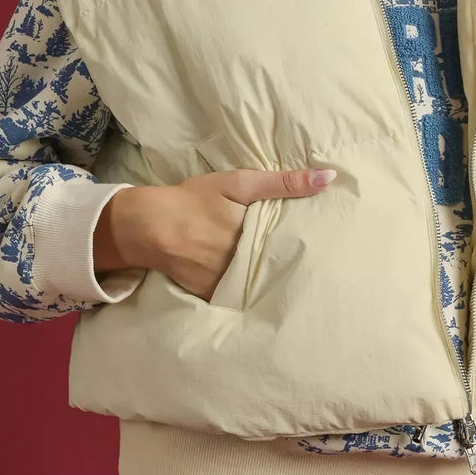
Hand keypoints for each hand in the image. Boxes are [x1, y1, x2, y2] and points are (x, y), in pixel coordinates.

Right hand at [94, 165, 336, 299]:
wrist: (147, 226)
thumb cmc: (194, 199)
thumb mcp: (239, 183)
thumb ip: (284, 182)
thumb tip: (328, 178)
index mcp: (255, 233)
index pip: (293, 243)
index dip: (307, 244)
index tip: (326, 245)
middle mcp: (243, 261)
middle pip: (277, 265)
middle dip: (293, 264)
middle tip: (315, 264)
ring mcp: (227, 281)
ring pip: (260, 283)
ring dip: (271, 280)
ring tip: (294, 280)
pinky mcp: (212, 294)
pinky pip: (238, 296)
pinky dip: (246, 292)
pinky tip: (261, 292)